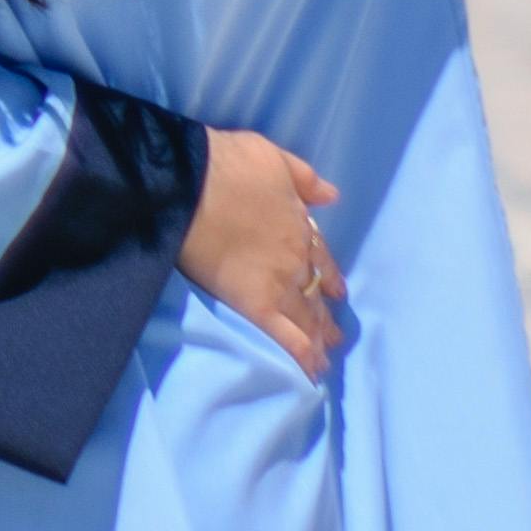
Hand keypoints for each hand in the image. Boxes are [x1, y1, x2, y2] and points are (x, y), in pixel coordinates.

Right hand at [180, 128, 343, 381]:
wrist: (194, 183)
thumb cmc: (229, 164)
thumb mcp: (273, 158)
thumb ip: (305, 179)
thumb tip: (332, 195)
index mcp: (299, 225)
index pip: (321, 258)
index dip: (329, 276)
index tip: (336, 292)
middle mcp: (295, 259)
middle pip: (315, 292)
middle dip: (325, 315)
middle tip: (335, 335)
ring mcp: (278, 283)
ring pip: (305, 317)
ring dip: (318, 338)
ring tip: (326, 357)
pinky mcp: (255, 303)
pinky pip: (285, 336)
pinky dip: (301, 355)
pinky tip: (311, 373)